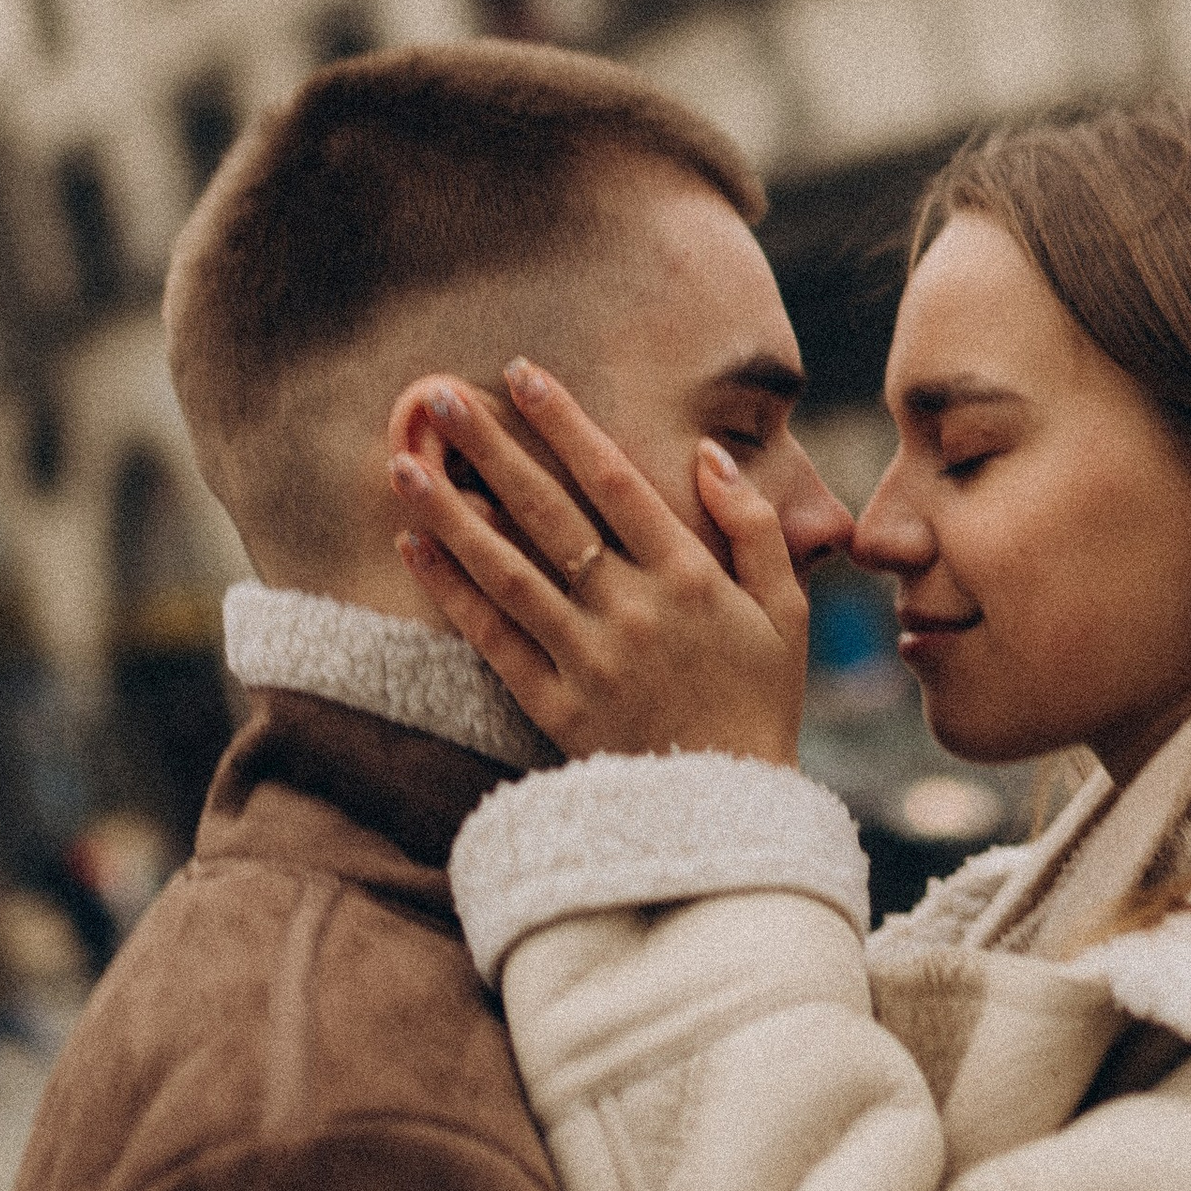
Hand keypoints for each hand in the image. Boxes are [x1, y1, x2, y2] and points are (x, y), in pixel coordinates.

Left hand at [393, 362, 807, 765]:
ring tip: (403, 464)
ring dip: (451, 513)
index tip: (523, 373)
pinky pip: (493, 639)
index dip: (566, 423)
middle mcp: (634, 609)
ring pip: (507, 570)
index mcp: (691, 577)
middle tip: (439, 396)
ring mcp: (588, 658)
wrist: (729, 817)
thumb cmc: (760, 702)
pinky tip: (415, 548)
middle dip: (491, 447)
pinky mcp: (554, 705)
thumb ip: (755, 526)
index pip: (616, 480)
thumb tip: (709, 453)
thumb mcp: (787, 610)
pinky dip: (452, 591)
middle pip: (549, 513)